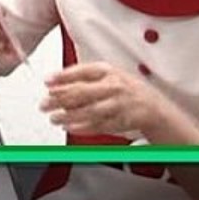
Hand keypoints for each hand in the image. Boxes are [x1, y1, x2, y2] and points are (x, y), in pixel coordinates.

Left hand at [41, 61, 193, 140]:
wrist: (154, 107)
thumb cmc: (126, 90)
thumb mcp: (107, 76)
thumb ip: (84, 79)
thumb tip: (56, 83)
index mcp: (109, 71)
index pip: (82, 71)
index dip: (63, 76)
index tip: (47, 81)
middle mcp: (114, 86)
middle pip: (82, 92)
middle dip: (60, 99)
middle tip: (44, 104)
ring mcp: (119, 104)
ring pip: (89, 111)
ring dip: (68, 115)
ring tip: (53, 118)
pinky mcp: (121, 120)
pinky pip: (99, 125)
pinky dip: (82, 127)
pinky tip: (70, 127)